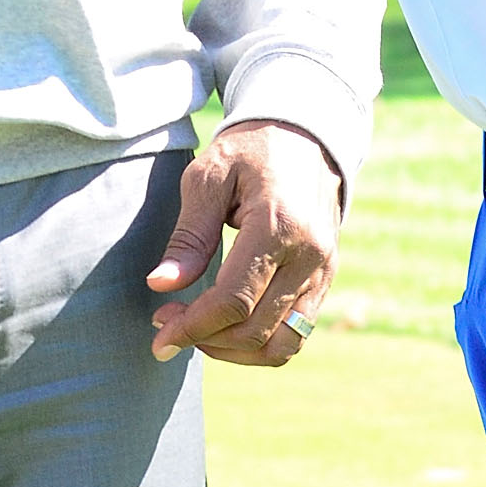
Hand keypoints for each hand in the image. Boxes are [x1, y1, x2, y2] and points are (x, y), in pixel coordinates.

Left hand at [146, 121, 341, 367]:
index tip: (159, 335)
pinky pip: (297, 333)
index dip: (191, 327)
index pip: (233, 301)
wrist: (306, 135)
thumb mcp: (208, 176)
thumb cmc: (250, 151)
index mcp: (278, 226)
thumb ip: (188, 234)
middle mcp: (309, 255)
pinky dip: (261, 344)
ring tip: (200, 332)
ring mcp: (323, 270)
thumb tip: (161, 285)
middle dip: (205, 339)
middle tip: (168, 323)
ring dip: (235, 352)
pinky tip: (229, 327)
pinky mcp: (326, 278)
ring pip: (281, 344)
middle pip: (255, 329)